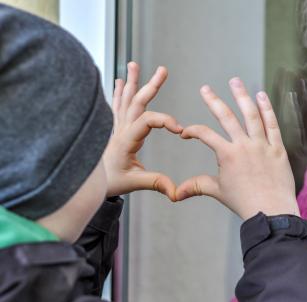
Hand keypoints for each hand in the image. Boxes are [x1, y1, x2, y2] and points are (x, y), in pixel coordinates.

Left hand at [103, 62, 182, 199]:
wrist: (87, 182)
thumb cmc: (110, 181)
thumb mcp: (134, 183)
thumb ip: (155, 183)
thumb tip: (176, 191)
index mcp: (126, 140)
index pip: (147, 121)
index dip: (165, 120)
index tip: (180, 130)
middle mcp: (120, 130)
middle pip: (137, 102)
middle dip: (151, 85)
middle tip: (163, 70)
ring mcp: (116, 127)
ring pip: (125, 99)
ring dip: (131, 81)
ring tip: (134, 64)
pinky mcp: (114, 128)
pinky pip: (116, 106)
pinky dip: (118, 92)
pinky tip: (118, 81)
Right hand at [175, 78, 299, 219]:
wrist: (271, 211)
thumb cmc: (243, 202)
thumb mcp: (217, 191)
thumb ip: (197, 186)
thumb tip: (175, 194)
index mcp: (227, 155)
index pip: (205, 134)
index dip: (192, 131)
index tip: (186, 133)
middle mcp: (244, 145)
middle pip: (227, 117)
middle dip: (213, 100)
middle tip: (205, 88)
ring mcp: (262, 145)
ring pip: (251, 114)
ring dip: (241, 96)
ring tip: (234, 81)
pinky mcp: (277, 148)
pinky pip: (272, 124)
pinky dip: (267, 109)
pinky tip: (261, 96)